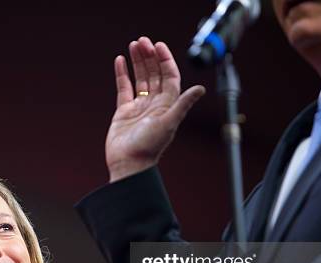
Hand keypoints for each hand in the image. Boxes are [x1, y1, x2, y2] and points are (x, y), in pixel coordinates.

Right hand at [106, 36, 204, 181]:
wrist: (128, 164)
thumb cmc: (149, 147)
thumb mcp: (168, 123)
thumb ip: (183, 105)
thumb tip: (200, 89)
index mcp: (167, 105)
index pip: (169, 77)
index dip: (165, 60)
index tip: (158, 45)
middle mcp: (155, 103)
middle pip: (154, 74)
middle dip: (150, 56)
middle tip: (143, 41)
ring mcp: (139, 106)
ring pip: (140, 78)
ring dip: (137, 61)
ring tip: (133, 45)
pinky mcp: (124, 111)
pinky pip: (124, 88)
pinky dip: (122, 74)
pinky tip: (120, 61)